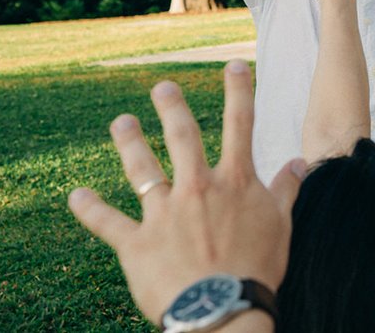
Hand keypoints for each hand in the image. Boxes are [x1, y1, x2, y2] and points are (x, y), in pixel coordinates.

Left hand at [67, 62, 304, 324]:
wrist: (223, 308)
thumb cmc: (258, 268)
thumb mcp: (282, 225)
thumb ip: (287, 190)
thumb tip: (299, 162)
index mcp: (235, 181)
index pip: (240, 125)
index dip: (238, 91)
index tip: (233, 65)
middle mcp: (198, 188)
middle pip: (184, 136)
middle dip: (172, 107)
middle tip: (161, 87)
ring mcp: (164, 213)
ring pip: (142, 169)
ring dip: (130, 142)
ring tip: (121, 122)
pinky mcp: (136, 243)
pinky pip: (108, 222)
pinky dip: (90, 209)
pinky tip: (76, 195)